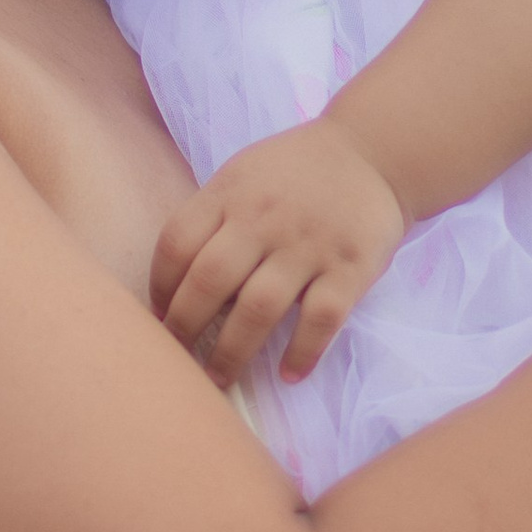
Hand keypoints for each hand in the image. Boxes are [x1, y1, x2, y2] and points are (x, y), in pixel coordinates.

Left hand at [151, 118, 408, 386]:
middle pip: (210, 281)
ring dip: (232, 352)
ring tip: (218, 380)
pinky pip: (321, 318)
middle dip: (185, 328)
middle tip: (177, 358)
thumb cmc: (295, 172)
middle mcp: (264, 219)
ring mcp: (309, 244)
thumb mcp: (242, 175)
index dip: (159, 288)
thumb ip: (211, 219)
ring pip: (259, 308)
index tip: (158, 319)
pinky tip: (288, 374)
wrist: (373, 151)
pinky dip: (303, 351)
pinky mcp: (351, 267)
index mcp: (230, 193)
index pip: (176, 244)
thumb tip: (175, 287)